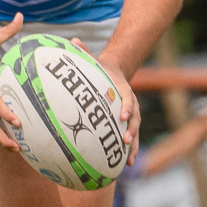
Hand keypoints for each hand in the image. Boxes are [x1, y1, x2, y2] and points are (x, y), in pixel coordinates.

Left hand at [80, 43, 140, 163]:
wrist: (116, 72)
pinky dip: (130, 151)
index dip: (126, 105)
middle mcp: (130, 102)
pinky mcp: (127, 123)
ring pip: (135, 131)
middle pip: (135, 117)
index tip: (123, 114)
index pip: (126, 96)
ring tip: (129, 160)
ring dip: (133, 145)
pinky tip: (126, 165)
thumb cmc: (100, 68)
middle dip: (131, 129)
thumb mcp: (93, 59)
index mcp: (122, 87)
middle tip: (125, 139)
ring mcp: (131, 114)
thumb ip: (84, 52)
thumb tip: (71, 40)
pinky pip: (130, 138)